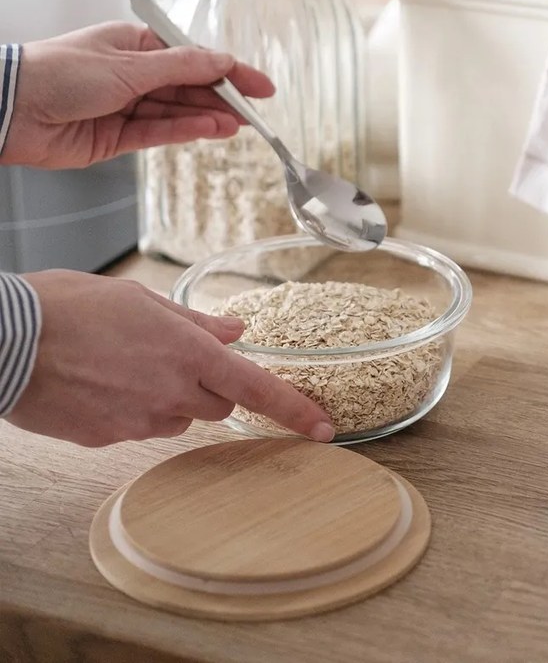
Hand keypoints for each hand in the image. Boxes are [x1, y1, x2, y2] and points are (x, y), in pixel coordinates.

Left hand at [1, 21, 274, 168]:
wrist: (10, 109)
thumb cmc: (59, 72)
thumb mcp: (130, 64)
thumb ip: (183, 67)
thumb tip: (224, 61)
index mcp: (136, 45)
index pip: (195, 58)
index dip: (231, 71)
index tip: (262, 87)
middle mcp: (134, 74)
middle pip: (191, 87)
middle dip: (224, 99)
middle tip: (257, 113)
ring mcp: (127, 106)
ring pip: (179, 112)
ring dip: (209, 117)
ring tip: (239, 126)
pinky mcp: (118, 137)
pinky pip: (160, 132)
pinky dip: (186, 131)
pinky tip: (210, 130)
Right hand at [5, 271, 335, 446]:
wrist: (5, 340)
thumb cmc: (71, 306)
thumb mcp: (140, 299)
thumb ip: (194, 321)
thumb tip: (236, 329)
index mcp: (187, 353)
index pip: (256, 389)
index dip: (294, 409)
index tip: (323, 427)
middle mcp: (170, 392)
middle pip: (217, 405)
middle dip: (210, 387)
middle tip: (174, 357)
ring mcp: (137, 421)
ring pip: (177, 418)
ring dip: (170, 398)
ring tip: (126, 366)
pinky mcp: (106, 439)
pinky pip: (138, 429)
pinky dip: (132, 410)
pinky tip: (102, 384)